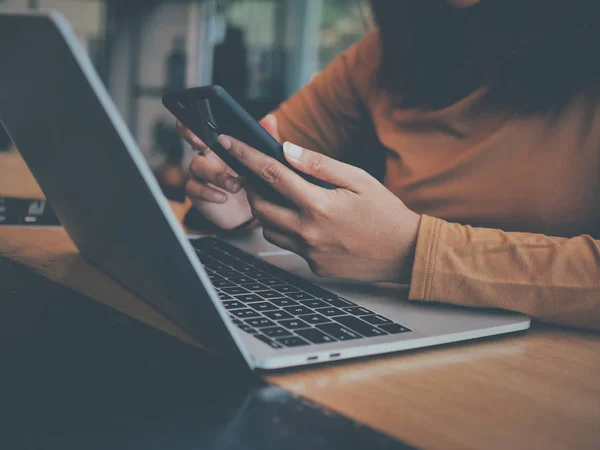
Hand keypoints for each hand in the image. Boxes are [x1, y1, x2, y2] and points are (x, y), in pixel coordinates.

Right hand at [177, 115, 280, 228]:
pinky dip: (208, 192)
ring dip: (216, 174)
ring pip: (196, 164)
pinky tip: (223, 197)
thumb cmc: (254, 182)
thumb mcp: (263, 161)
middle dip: (193, 136)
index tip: (202, 123)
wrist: (248, 212)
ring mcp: (201, 173)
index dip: (199, 120)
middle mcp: (209, 155)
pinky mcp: (197, 191)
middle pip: (192, 138)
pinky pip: (193, 187)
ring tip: (236, 185)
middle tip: (203, 144)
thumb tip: (270, 120)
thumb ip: (265, 140)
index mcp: (223, 144)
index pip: (207, 126)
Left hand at [217, 135, 421, 283]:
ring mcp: (309, 253)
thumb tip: (286, 150)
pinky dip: (288, 229)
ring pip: (269, 229)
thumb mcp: (357, 179)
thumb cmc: (385, 213)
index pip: (271, 174)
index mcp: (318, 205)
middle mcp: (308, 232)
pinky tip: (305, 220)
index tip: (229, 143)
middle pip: (260, 206)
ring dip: (267, 210)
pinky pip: (289, 245)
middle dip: (251, 187)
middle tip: (255, 174)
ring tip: (281, 196)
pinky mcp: (314, 266)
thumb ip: (318, 164)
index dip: (246, 156)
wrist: (405, 252)